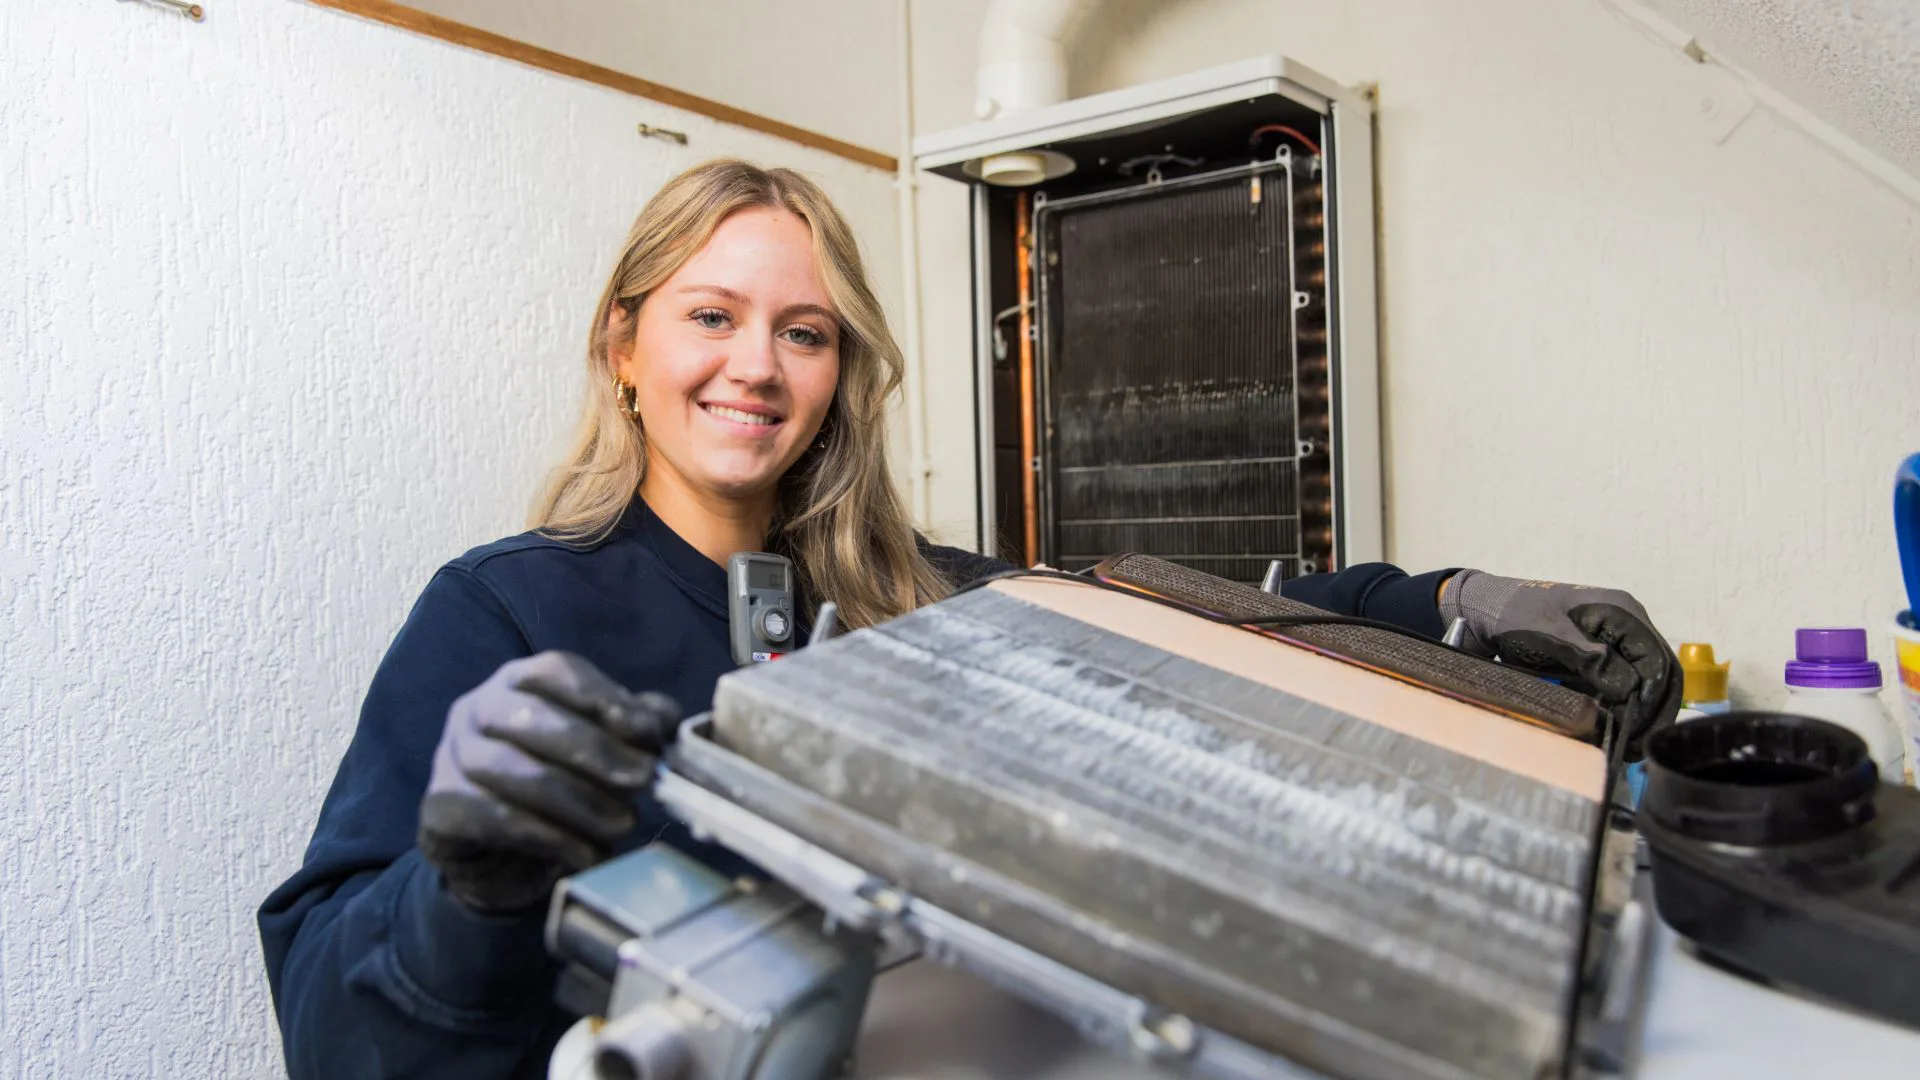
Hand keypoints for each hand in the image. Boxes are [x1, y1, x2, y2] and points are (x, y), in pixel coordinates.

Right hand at [417, 651, 679, 913]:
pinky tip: (588, 853)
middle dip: (600, 753)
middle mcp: (477, 710)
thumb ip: (634, 725)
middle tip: (645, 781)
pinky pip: (499, 820)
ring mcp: (452, 757)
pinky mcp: (440, 808)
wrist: (498, 852)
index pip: (556, 672)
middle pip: (537, 720)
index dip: (603, 697)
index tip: (646, 731)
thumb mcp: (600, 746)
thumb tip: (662, 721)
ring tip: (624, 825)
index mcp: (517, 681)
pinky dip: (553, 838)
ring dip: (582, 802)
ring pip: (519, 773)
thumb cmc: (556, 782)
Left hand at [1441, 571, 1679, 758]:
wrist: (1489, 611)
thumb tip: (1629, 687)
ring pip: (1648, 683)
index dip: (1653, 696)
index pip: (1656, 659)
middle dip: (1654, 711)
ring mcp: (1618, 644)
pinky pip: (1626, 687)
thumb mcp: (1551, 634)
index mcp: (1622, 612)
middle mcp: (1629, 627)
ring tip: (1631, 747)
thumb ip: (1589, 657)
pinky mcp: (1605, 661)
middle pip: (1661, 673)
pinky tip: (1619, 732)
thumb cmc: (1517, 615)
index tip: (1637, 727)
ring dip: (1644, 715)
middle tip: (1639, 746)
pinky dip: (1626, 711)